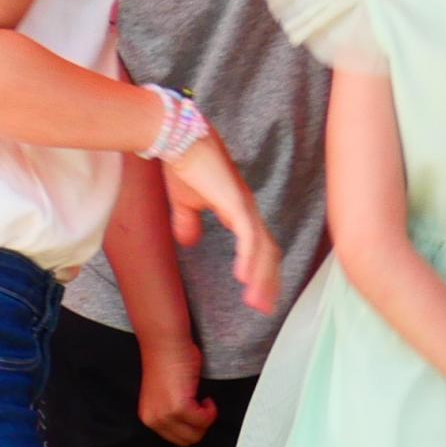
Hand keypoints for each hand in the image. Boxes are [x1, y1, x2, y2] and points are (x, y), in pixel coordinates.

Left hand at [136, 340, 216, 446]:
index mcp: (149, 417)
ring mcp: (165, 414)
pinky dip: (211, 410)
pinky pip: (204, 420)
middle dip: (200, 424)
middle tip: (200, 405)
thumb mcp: (165, 396)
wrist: (165, 343)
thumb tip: (190, 425)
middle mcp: (153, 418)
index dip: (191, 426)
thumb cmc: (168, 363)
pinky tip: (204, 396)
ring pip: (197, 433)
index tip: (194, 411)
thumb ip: (172, 413)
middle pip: (188, 440)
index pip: (176, 439)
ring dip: (205, 417)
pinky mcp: (179, 406)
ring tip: (201, 399)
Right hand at [165, 137, 280, 313]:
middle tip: (265, 308)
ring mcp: (244, 206)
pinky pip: (248, 237)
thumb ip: (189, 222)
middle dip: (267, 282)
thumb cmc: (182, 164)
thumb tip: (189, 242)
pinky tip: (243, 278)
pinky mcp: (235, 203)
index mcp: (238, 210)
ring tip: (257, 302)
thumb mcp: (185, 202)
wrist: (178, 138)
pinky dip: (249, 259)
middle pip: (267, 252)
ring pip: (261, 249)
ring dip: (260, 278)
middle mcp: (248, 210)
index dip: (261, 271)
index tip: (257, 296)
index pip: (259, 246)